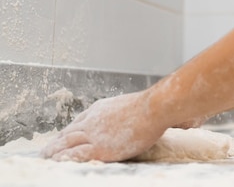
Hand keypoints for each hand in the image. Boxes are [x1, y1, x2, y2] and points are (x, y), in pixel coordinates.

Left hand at [41, 91, 165, 161]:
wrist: (153, 109)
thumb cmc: (149, 108)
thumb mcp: (129, 105)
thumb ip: (120, 113)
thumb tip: (127, 118)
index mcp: (100, 109)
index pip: (79, 121)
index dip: (69, 130)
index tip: (63, 136)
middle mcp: (92, 120)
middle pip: (69, 132)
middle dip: (57, 141)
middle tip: (47, 149)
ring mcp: (94, 134)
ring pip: (67, 142)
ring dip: (54, 150)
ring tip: (46, 156)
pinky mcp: (99, 147)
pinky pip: (75, 154)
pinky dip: (64, 157)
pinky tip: (57, 161)